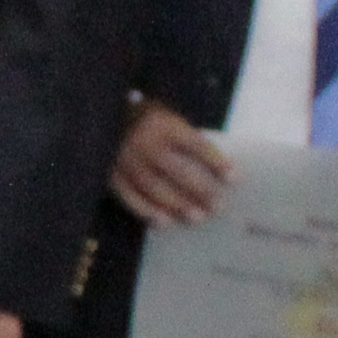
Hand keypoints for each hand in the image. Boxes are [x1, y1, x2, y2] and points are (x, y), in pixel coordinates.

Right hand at [109, 100, 231, 227]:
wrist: (103, 115)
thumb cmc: (145, 119)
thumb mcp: (166, 117)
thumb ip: (186, 137)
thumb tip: (215, 168)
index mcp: (162, 124)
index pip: (195, 144)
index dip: (216, 162)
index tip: (234, 178)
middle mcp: (143, 142)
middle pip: (177, 170)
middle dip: (200, 190)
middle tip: (218, 206)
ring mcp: (125, 159)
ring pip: (154, 187)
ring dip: (177, 205)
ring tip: (198, 218)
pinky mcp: (111, 173)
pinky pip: (129, 196)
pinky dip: (146, 211)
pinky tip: (163, 222)